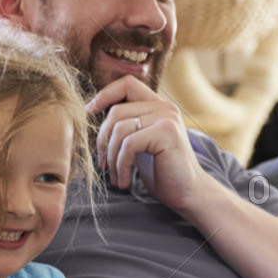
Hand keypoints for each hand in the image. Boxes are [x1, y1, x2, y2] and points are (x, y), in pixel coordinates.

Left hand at [86, 76, 210, 212]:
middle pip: (116, 111)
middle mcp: (165, 107)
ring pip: (120, 129)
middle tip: (103, 165)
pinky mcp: (167, 132)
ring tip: (116, 177)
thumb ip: (126, 126)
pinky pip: (129, 144)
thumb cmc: (162, 172)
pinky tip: (124, 181)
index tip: (89, 112)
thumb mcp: (140, 144)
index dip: (104, 95)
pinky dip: (121, 165)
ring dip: (112, 158)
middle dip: (103, 140)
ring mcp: (167, 118)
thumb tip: (92, 113)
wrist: (188, 194)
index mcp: (158, 106)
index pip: (127, 84)